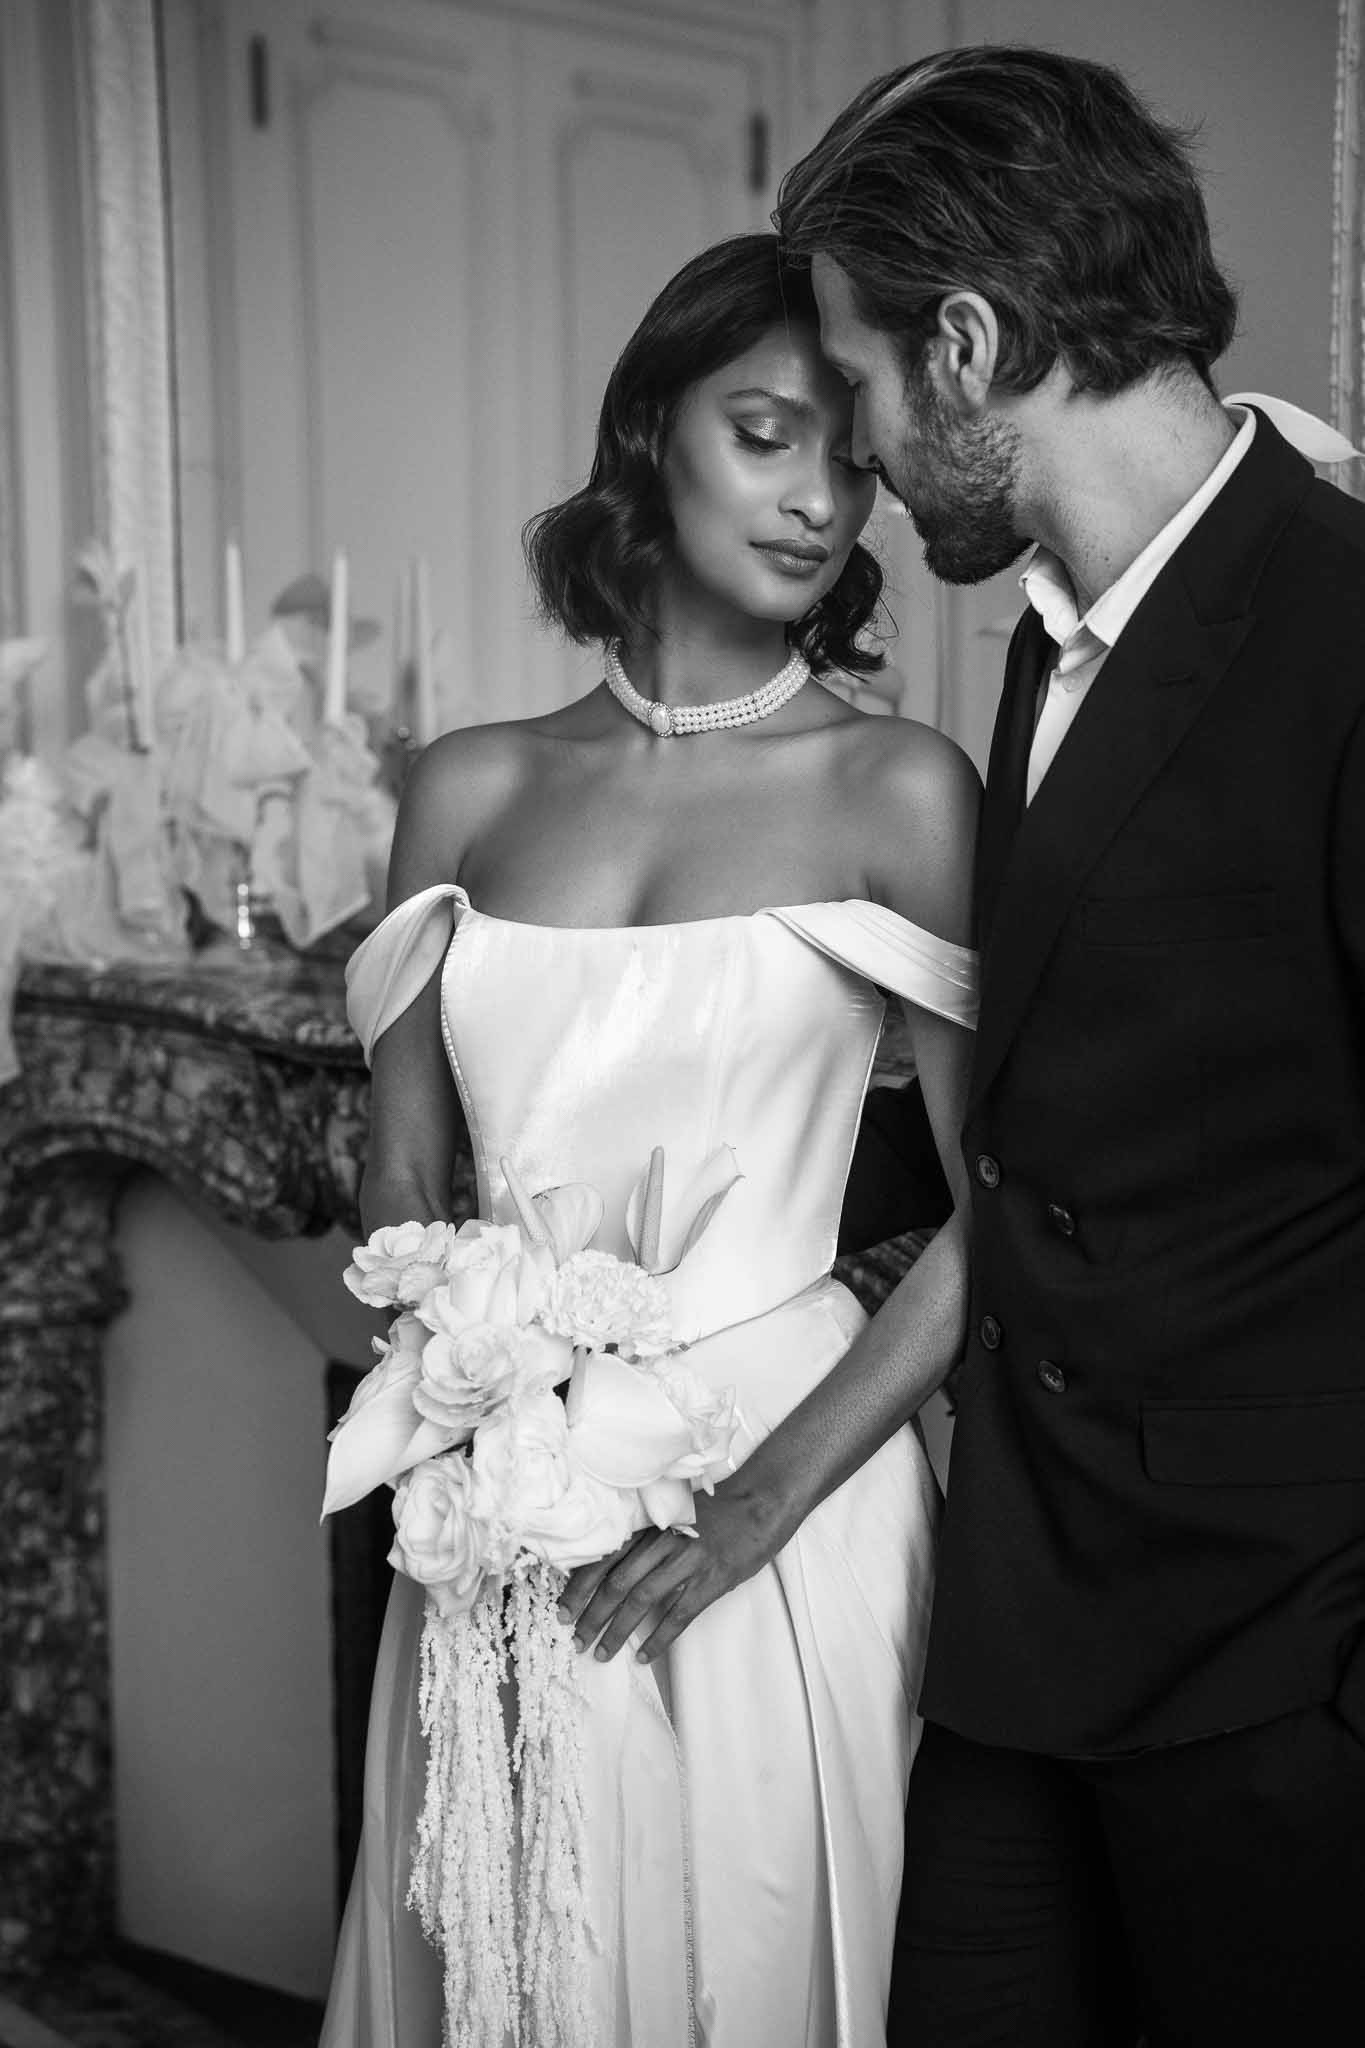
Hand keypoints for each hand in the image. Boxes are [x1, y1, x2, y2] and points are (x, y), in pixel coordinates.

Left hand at [558, 1479, 790, 1664]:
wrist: (758, 1503)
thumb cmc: (713, 1511)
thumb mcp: (671, 1515)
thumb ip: (642, 1537)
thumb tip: (607, 1565)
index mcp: (648, 1526)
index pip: (603, 1558)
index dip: (579, 1588)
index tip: (562, 1611)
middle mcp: (662, 1543)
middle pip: (615, 1584)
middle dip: (592, 1616)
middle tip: (577, 1640)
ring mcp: (687, 1562)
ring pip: (641, 1602)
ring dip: (617, 1632)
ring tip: (602, 1654)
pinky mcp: (711, 1581)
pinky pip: (678, 1616)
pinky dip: (658, 1640)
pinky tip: (644, 1657)